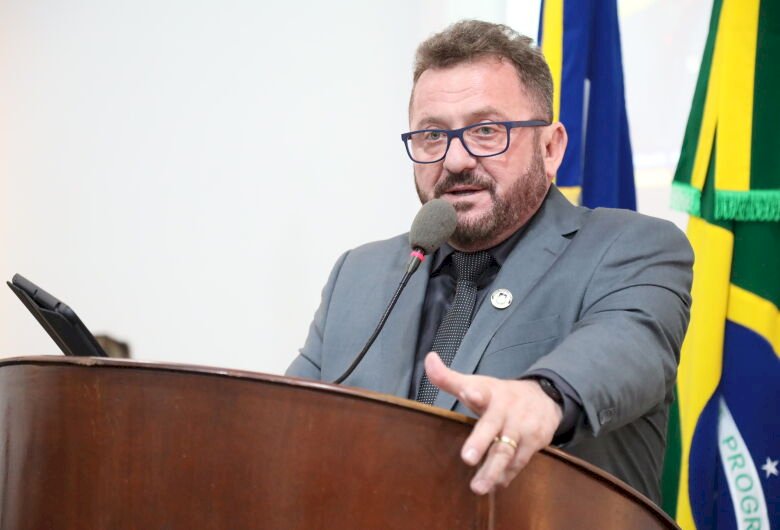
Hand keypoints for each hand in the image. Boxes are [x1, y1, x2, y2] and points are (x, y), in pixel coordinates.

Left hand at [424, 352, 563, 494]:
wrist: (545, 397)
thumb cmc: (500, 394)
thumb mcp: (476, 383)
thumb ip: (448, 378)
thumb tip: (428, 359)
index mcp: (491, 395)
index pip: (482, 391)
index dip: (475, 393)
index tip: (468, 393)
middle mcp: (507, 411)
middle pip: (493, 428)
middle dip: (481, 442)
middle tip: (467, 458)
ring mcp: (522, 428)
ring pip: (507, 451)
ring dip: (493, 470)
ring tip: (479, 487)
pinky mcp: (535, 443)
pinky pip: (519, 462)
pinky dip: (506, 475)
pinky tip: (495, 485)